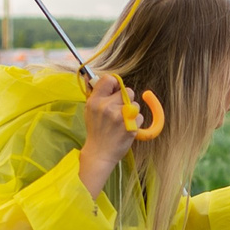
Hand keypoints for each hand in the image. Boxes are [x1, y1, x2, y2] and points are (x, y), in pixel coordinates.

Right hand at [78, 73, 142, 198]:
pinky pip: (140, 116)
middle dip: (126, 99)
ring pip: (135, 104)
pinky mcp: (131, 126)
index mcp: (95, 101)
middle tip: (119, 109)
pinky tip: (126, 128)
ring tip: (121, 121)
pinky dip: (136, 122)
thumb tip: (97, 76)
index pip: (109, 79)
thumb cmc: (96, 130)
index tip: (115, 91)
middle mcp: (107, 107)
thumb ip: (96, 94)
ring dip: (132, 111)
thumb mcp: (89, 110)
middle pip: (128, 91)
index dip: (115, 83)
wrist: (99, 153)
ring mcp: (120, 117)